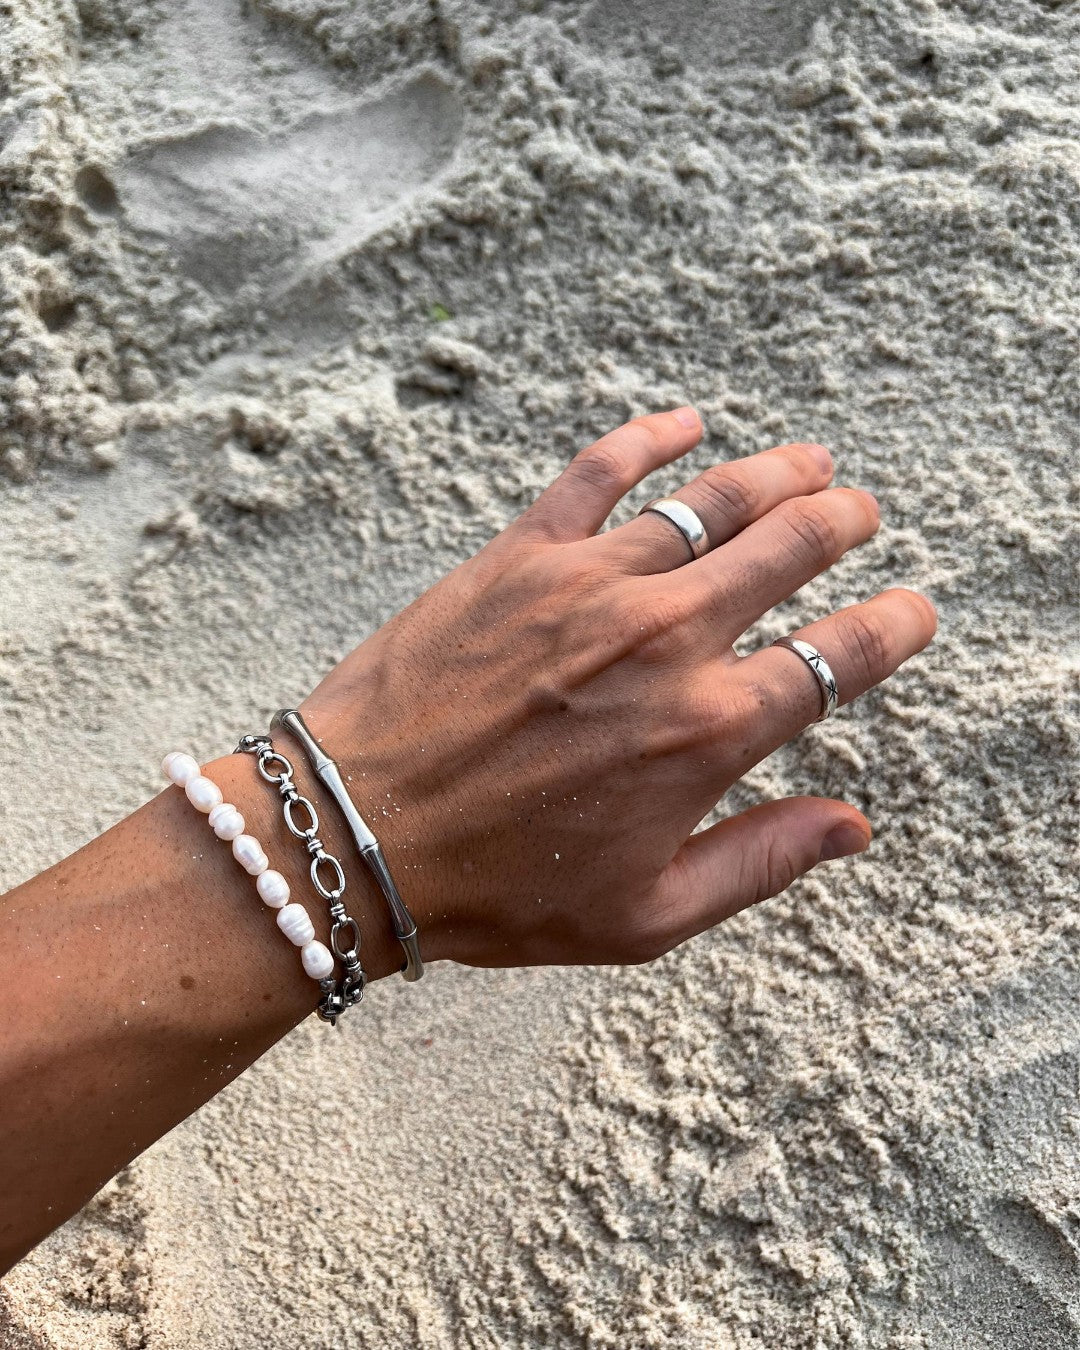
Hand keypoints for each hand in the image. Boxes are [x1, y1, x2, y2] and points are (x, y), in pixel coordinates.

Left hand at [302, 408, 935, 972]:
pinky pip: (600, 473)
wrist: (356, 833)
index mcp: (707, 733)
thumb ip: (760, 862)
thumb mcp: (645, 915)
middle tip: (862, 512)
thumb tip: (853, 825)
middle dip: (842, 525)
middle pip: (788, 552)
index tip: (914, 611)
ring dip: (776, 475)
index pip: (837, 659)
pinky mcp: (520, 556)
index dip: (892, 628)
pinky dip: (650, 438)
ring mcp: (592, 587)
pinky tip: (686, 422)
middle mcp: (665, 642)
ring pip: (713, 502)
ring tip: (810, 463)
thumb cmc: (498, 887)